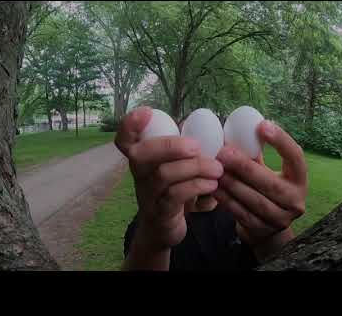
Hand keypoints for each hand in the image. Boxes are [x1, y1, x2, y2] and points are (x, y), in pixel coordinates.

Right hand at [115, 107, 223, 268]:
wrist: (163, 229)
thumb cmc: (172, 190)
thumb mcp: (173, 168)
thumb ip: (183, 150)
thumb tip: (211, 128)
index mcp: (141, 159)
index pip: (124, 140)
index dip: (130, 125)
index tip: (147, 112)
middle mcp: (139, 175)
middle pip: (141, 154)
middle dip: (170, 145)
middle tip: (196, 146)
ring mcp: (148, 195)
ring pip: (163, 175)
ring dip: (194, 167)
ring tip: (216, 168)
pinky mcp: (160, 213)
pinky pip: (175, 196)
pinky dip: (197, 186)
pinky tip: (212, 184)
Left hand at [213, 120, 306, 261]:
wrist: (266, 227)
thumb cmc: (264, 187)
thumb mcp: (266, 170)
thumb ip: (254, 154)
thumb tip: (233, 129)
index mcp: (299, 179)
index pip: (296, 157)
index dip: (281, 141)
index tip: (261, 125)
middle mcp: (295, 200)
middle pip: (272, 183)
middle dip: (245, 167)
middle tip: (223, 152)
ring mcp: (280, 218)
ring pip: (256, 200)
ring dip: (233, 184)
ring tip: (215, 170)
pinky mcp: (263, 230)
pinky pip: (243, 213)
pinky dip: (227, 200)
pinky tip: (214, 188)